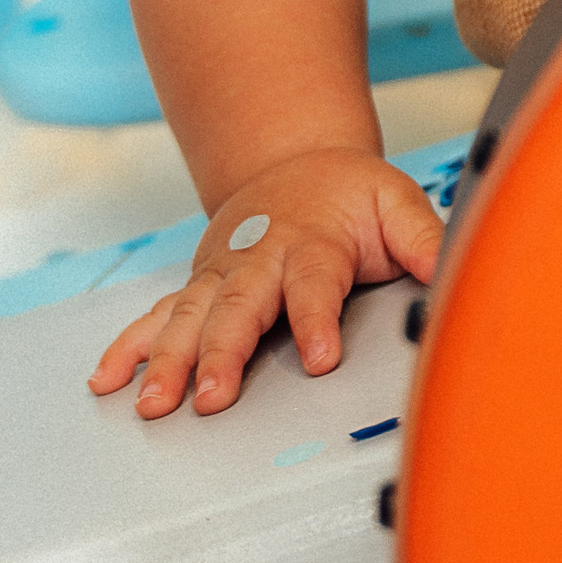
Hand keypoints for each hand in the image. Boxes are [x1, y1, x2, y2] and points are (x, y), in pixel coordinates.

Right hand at [87, 148, 444, 419]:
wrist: (295, 161)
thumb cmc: (349, 194)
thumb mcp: (396, 202)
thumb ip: (424, 239)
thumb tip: (453, 268)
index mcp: (312, 242)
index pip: (314, 284)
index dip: (315, 320)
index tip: (319, 357)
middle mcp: (259, 259)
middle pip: (239, 307)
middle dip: (223, 352)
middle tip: (213, 395)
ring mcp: (221, 274)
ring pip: (190, 316)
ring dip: (168, 359)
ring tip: (154, 401)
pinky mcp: (198, 286)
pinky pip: (157, 315)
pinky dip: (130, 346)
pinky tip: (108, 378)